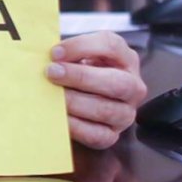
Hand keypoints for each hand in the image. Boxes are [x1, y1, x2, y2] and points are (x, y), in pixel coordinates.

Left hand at [46, 31, 144, 148]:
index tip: (54, 52)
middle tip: (52, 72)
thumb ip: (69, 53)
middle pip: (116, 82)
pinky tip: (58, 117)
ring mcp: (126, 113)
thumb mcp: (80, 54)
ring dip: (75, 102)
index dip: (82, 47)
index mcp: (126, 58)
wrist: (82, 95)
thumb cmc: (79, 69)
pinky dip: (75, 126)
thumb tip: (49, 57)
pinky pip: (97, 135)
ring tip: (52, 96)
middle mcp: (133, 86)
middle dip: (80, 77)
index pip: (111, 46)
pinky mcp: (113, 135)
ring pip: (105, 110)